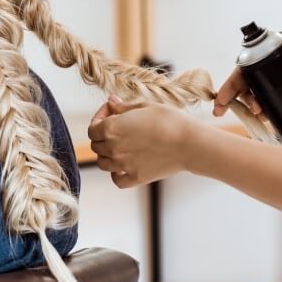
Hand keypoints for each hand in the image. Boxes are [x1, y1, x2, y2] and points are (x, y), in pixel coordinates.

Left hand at [88, 97, 203, 187]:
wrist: (189, 143)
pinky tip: (124, 165)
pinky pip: (117, 179)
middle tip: (119, 127)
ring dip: (107, 154)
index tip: (112, 112)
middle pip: (96, 145)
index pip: (92, 128)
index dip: (99, 118)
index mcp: (111, 128)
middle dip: (103, 135)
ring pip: (103, 163)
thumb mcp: (145, 106)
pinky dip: (116, 173)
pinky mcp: (135, 178)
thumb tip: (111, 102)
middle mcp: (113, 148)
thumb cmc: (169, 120)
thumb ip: (124, 106)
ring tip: (121, 146)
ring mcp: (123, 165)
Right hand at [213, 29, 281, 117]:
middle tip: (233, 111)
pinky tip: (267, 118)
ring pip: (255, 95)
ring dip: (252, 106)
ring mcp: (276, 80)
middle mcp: (267, 66)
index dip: (231, 82)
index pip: (244, 66)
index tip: (222, 98)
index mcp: (268, 50)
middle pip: (244, 84)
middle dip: (236, 99)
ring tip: (259, 114)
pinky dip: (266, 111)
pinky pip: (271, 103)